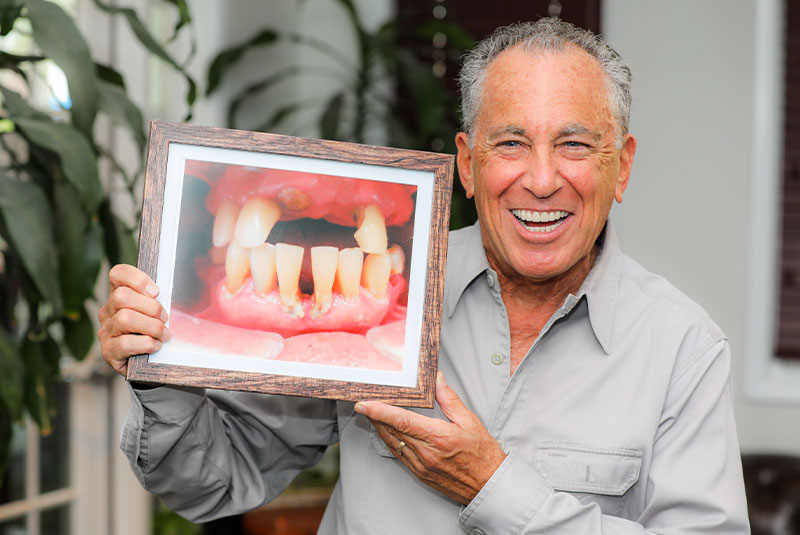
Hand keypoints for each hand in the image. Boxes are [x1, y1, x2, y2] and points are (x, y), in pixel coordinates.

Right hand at [97, 264, 169, 374]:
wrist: (145, 364)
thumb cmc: (153, 333)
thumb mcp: (156, 313)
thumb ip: (158, 300)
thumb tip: (172, 294)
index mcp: (119, 295)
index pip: (118, 274)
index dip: (137, 279)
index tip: (156, 291)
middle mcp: (108, 311)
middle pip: (121, 296)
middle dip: (150, 307)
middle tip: (165, 318)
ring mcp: (106, 331)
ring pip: (124, 318)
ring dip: (151, 326)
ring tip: (164, 334)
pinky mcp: (108, 352)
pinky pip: (125, 343)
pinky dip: (146, 344)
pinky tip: (156, 346)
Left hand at [354, 372, 506, 504]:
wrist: (489, 487)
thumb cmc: (484, 455)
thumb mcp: (470, 422)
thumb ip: (449, 399)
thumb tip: (437, 380)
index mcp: (438, 437)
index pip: (402, 421)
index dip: (380, 411)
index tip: (364, 404)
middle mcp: (426, 453)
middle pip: (391, 430)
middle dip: (374, 415)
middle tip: (363, 401)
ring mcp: (421, 465)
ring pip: (391, 443)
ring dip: (379, 427)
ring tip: (370, 412)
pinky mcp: (419, 473)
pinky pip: (398, 454)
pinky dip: (389, 440)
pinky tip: (385, 431)